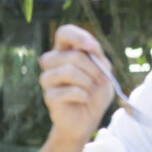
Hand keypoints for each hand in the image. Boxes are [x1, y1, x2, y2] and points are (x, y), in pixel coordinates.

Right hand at [38, 24, 114, 144]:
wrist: (88, 118)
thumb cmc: (95, 92)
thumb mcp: (103, 71)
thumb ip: (98, 56)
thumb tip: (91, 48)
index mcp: (65, 51)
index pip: (64, 32)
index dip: (78, 36)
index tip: (93, 47)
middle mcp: (53, 62)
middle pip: (73, 55)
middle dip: (95, 69)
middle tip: (103, 81)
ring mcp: (48, 78)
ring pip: (69, 71)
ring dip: (89, 82)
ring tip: (93, 90)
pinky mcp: (49, 96)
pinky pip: (70, 90)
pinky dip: (84, 95)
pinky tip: (85, 99)